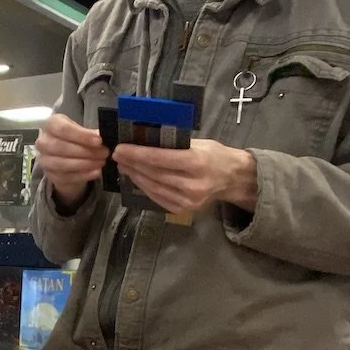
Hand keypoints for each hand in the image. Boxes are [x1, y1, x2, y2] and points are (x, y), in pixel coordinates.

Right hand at [35, 113, 106, 208]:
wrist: (64, 155)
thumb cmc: (73, 138)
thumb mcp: (81, 131)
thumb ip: (90, 134)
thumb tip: (101, 137)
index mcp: (50, 125)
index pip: (63, 129)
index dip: (82, 136)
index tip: (98, 141)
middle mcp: (43, 142)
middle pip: (62, 147)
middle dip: (86, 151)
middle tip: (104, 153)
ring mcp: (44, 160)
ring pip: (63, 164)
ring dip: (85, 164)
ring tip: (101, 162)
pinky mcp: (49, 175)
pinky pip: (66, 177)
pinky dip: (83, 175)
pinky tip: (96, 172)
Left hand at [114, 138, 257, 215]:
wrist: (232, 178)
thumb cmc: (214, 155)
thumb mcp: (198, 143)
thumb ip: (174, 144)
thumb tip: (143, 139)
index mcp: (196, 162)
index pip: (160, 159)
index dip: (137, 154)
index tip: (120, 149)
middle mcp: (192, 184)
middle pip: (154, 174)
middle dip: (132, 164)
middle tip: (118, 156)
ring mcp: (188, 200)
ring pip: (153, 187)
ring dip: (135, 176)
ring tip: (124, 166)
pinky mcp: (184, 209)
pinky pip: (158, 198)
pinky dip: (145, 187)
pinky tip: (136, 178)